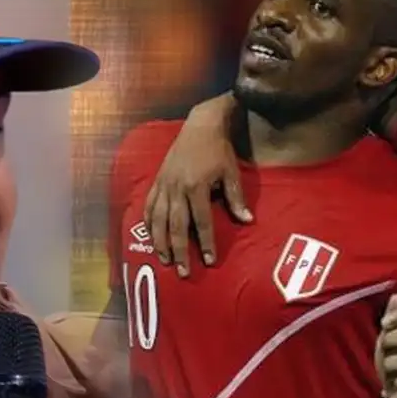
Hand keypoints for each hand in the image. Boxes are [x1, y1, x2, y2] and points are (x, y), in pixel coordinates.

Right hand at [143, 95, 250, 276]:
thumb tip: (247, 221)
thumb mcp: (231, 172)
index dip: (205, 242)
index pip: (201, 222)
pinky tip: (152, 238)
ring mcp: (164, 185)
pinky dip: (149, 224)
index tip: (209, 261)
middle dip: (180, 251)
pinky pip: (149, 206)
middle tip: (184, 271)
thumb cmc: (218, 150)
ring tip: (165, 261)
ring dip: (161, 243)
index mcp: (197, 187)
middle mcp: (177, 188)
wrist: (200, 125)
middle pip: (176, 226)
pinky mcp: (157, 181)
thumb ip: (236, 198)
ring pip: (159, 220)